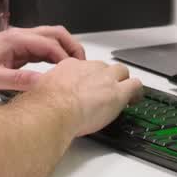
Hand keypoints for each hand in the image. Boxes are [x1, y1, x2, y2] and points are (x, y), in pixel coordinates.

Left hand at [0, 26, 85, 94]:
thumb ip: (18, 79)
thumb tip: (41, 81)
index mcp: (14, 39)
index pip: (48, 43)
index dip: (63, 57)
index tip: (72, 70)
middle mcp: (18, 37)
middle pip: (54, 34)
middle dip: (71, 46)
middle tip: (82, 62)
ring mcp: (19, 42)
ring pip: (49, 39)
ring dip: (64, 50)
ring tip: (75, 66)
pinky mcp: (18, 51)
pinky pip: (42, 49)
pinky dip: (54, 56)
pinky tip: (59, 69)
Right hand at [28, 58, 142, 136]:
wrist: (53, 109)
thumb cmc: (44, 105)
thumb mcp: (40, 90)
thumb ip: (47, 90)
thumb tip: (43, 99)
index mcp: (70, 66)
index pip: (84, 68)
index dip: (88, 79)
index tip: (88, 88)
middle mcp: (89, 68)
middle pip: (104, 67)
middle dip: (107, 78)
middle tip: (106, 92)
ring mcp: (105, 79)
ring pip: (122, 72)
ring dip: (123, 82)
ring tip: (124, 94)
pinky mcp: (117, 92)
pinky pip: (135, 85)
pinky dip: (136, 92)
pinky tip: (135, 100)